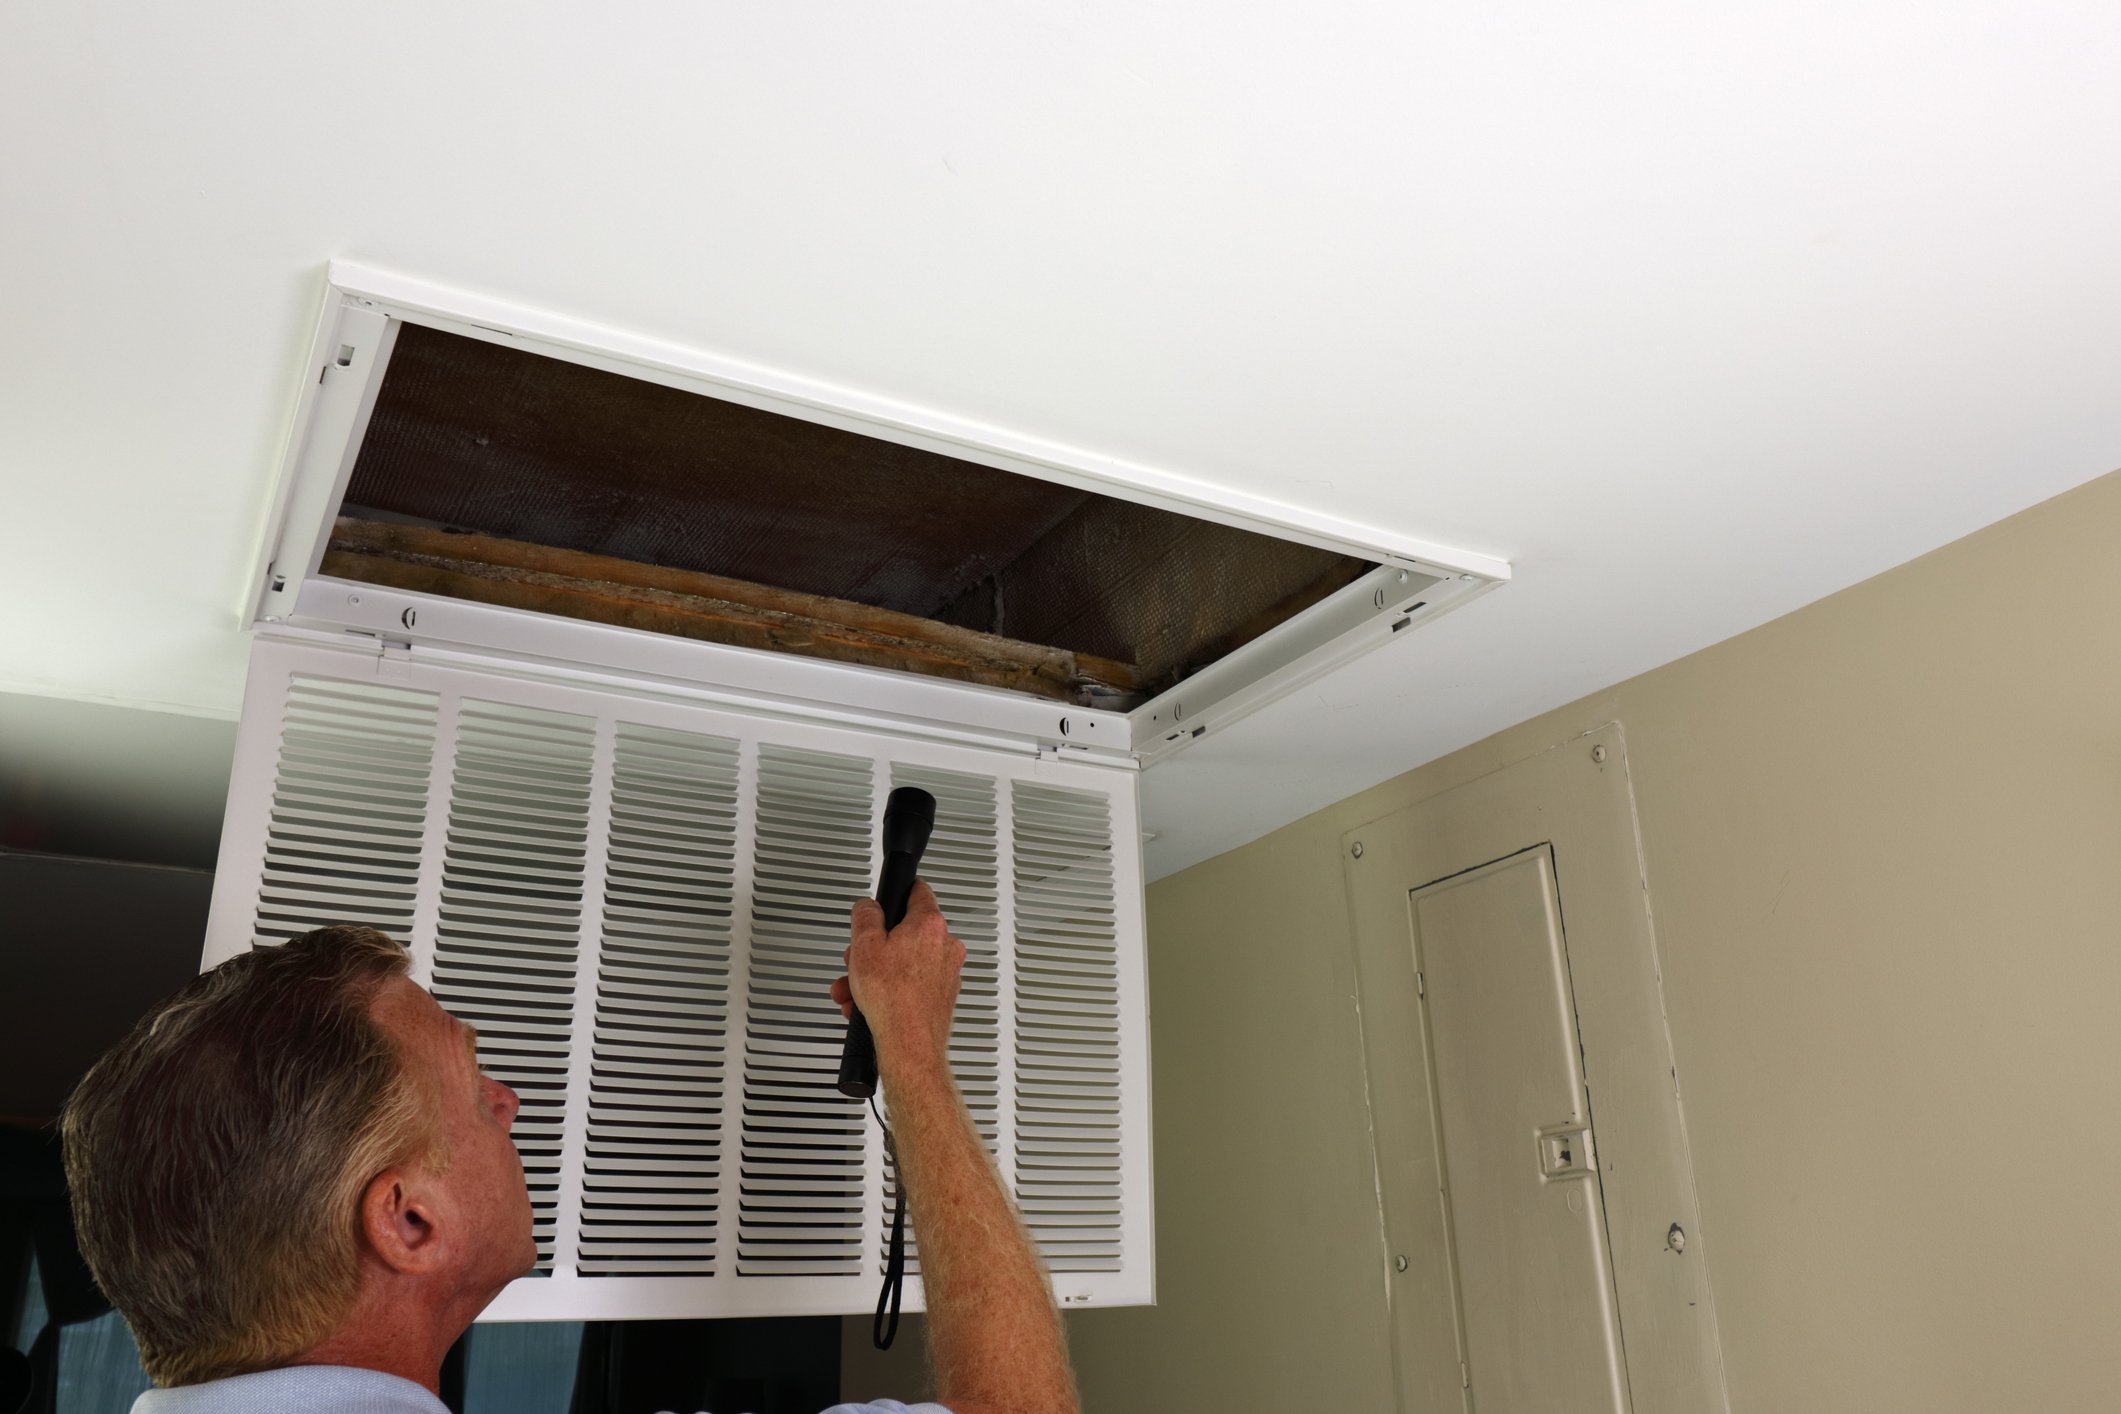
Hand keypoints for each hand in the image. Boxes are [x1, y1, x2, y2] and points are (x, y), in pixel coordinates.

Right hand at [832, 880, 964, 1074]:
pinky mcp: (941, 994)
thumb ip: (865, 917)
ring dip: (874, 975)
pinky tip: (868, 1005)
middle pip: (903, 934)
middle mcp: (945, 946)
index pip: (918, 891)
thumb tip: (867, 907)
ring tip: (856, 991)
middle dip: (873, 948)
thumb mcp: (864, 947)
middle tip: (857, 961)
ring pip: (902, 963)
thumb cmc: (894, 1001)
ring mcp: (945, 972)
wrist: (909, 1045)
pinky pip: (909, 984)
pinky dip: (888, 992)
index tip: (888, 898)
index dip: (897, 894)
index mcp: (929, 925)